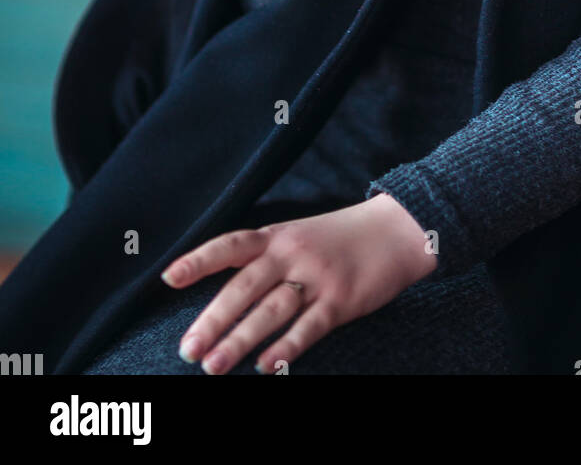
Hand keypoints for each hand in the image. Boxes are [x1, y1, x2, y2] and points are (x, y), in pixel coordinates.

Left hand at [160, 194, 435, 374]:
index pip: (230, 245)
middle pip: (244, 287)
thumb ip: (265, 257)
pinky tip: (266, 366)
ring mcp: (317, 276)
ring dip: (240, 340)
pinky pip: (309, 327)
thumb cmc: (340, 237)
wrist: (397, 229)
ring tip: (213, 366)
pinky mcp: (341, 300)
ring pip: (271, 310)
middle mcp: (292, 253)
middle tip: (187, 350)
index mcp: (277, 235)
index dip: (199, 260)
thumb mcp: (298, 234)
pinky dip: (287, 347)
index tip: (168, 278)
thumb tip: (224, 294)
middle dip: (212, 321)